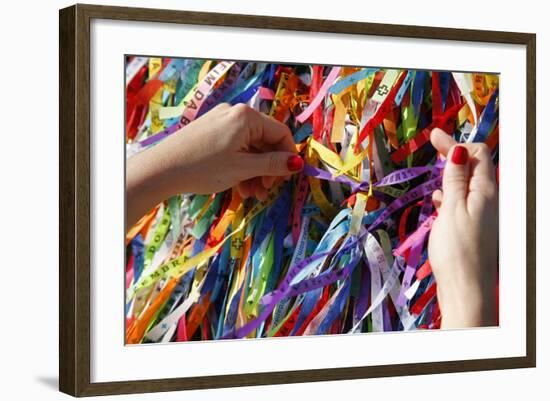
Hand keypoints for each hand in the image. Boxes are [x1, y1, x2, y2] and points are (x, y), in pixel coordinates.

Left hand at [126, 103, 302, 229]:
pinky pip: (235, 148)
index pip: (280, 133)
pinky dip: (240, 167)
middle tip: (266, 191)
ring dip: (254, 172)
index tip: (286, 178)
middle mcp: (235, 114)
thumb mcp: (243, 168)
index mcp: (246, 117)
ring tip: (251, 194)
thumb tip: (298, 163)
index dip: (287, 157)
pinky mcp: (210, 132)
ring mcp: (221, 122)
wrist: (161, 170)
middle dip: (268, 168)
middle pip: (265, 141)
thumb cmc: (204, 168)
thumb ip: (273, 165)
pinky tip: (239, 187)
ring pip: (249, 148)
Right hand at [428, 128, 497, 327]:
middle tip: (433, 143)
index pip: (477, 154)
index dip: (455, 143)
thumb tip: (458, 150)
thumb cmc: (457, 250)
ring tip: (434, 173)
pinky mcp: (475, 229)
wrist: (467, 290)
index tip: (433, 135)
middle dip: (454, 154)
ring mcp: (483, 215)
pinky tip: (438, 202)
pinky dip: (451, 196)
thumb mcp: (452, 210)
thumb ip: (455, 179)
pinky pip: (464, 203)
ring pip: (468, 185)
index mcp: (487, 191)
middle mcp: (489, 200)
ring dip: (451, 176)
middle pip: (474, 167)